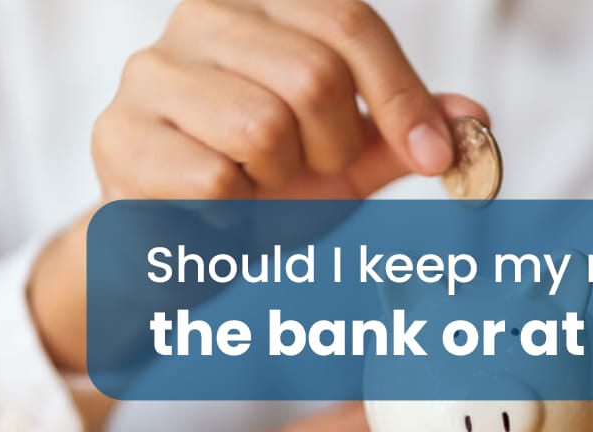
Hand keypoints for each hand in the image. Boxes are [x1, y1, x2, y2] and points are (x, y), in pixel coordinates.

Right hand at [93, 0, 486, 200]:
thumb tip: (475, 116)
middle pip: (313, 74)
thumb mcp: (349, 157)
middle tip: (309, 171)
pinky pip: (215, 178)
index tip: (435, 158)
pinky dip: (236, 212)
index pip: (349, 21)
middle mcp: (201, 18)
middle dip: (333, 147)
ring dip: (280, 181)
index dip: (402, 95)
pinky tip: (218, 209)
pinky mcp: (118, 136)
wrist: (181, 246)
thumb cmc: (267, 187)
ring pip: (263, 127)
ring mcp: (150, 73)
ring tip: (257, 185)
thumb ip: (402, 132)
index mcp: (263, 2)